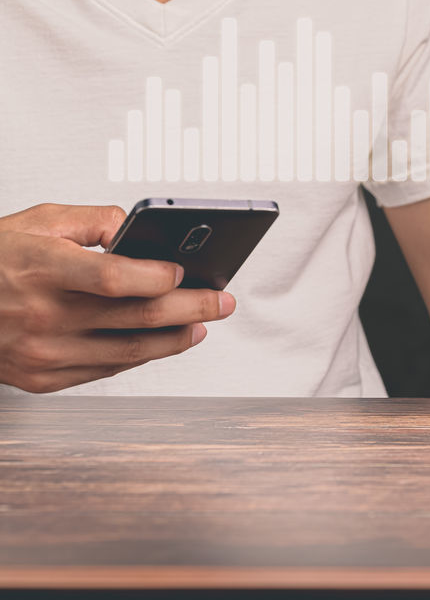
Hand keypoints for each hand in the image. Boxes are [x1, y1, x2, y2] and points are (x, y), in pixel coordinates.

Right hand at [0, 204, 235, 392]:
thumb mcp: (35, 222)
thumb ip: (94, 221)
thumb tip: (143, 231)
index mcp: (38, 268)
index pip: (114, 277)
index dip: (158, 276)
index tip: (187, 270)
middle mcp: (41, 314)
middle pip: (136, 317)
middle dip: (193, 308)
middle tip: (224, 301)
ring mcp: (41, 353)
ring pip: (129, 352)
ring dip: (176, 339)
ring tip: (202, 324)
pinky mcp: (41, 379)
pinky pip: (106, 369)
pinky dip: (140, 355)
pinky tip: (162, 341)